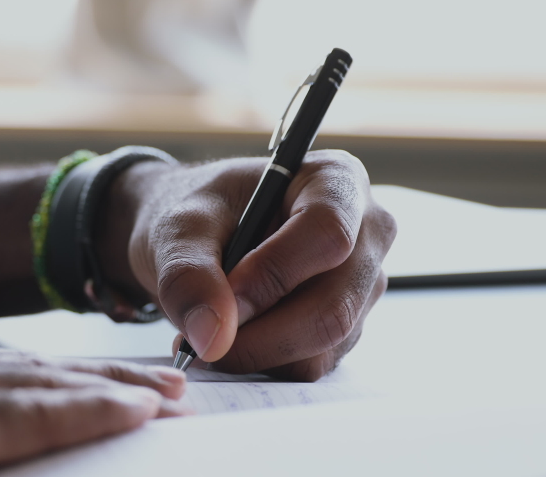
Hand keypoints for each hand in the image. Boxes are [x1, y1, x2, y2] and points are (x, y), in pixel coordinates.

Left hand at [98, 150, 396, 380]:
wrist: (200, 236)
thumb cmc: (199, 215)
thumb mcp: (179, 230)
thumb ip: (188, 275)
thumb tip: (211, 338)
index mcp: (336, 181)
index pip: (328, 234)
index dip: (274, 273)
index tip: (225, 295)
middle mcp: (366, 233)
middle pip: (333, 306)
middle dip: (260, 334)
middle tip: (198, 340)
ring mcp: (362, 284)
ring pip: (324, 345)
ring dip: (257, 353)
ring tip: (207, 332)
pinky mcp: (349, 326)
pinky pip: (313, 363)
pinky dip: (265, 363)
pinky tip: (232, 339)